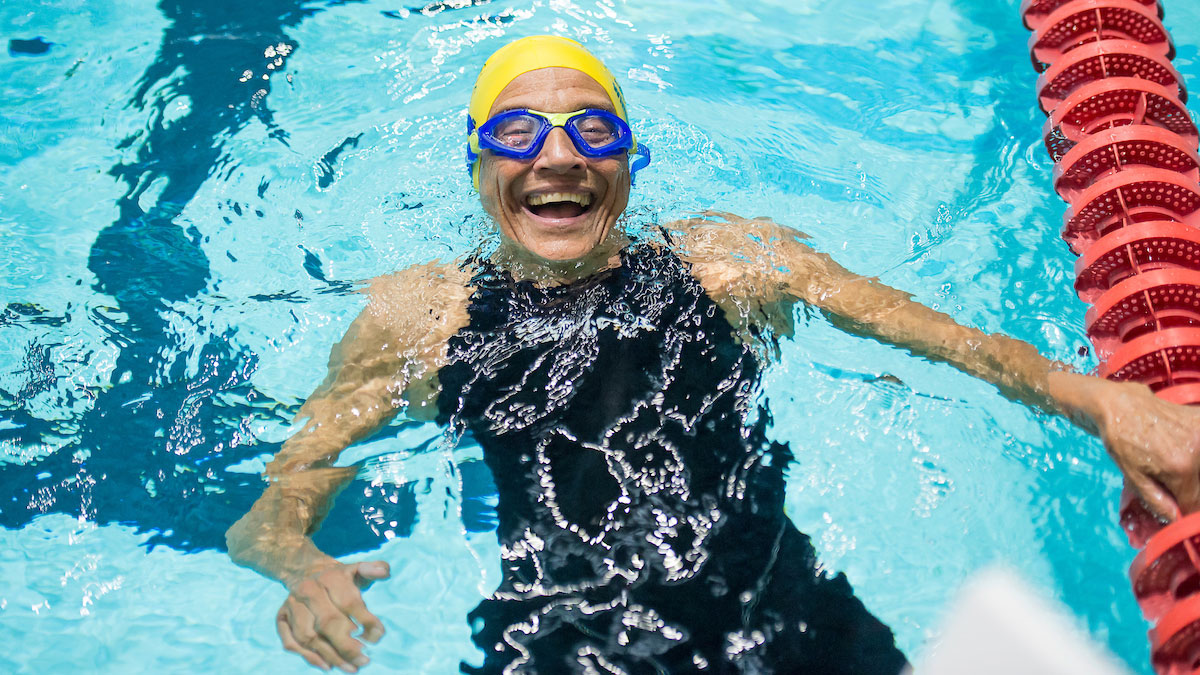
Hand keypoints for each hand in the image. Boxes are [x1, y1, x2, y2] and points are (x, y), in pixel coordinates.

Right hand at [277, 560, 390, 671]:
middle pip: (327, 623)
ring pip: (308, 636)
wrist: (305, 570)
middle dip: (348, 646)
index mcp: (330, 577)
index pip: (349, 602)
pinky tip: (328, 666)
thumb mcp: (358, 569)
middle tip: (364, 661)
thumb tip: (384, 572)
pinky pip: (291, 642)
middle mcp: (308, 590)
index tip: (378, 636)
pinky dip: (308, 656)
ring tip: (351, 668)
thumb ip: (374, 569)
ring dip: (330, 656)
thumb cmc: (340, 577)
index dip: (365, 621)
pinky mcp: (282, 617)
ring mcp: (292, 604)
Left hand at [1063, 374, 1199, 519]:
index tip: (1176, 506)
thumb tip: (1177, 520)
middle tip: (1168, 478)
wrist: (1119, 405)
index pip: (1195, 505)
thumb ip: (1159, 502)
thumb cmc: (1122, 441)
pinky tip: (1181, 446)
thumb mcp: (1134, 477)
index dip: (1185, 510)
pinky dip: (1195, 452)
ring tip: (1171, 459)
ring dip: (1193, 471)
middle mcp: (1198, 450)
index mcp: (1180, 469)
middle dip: (1188, 489)